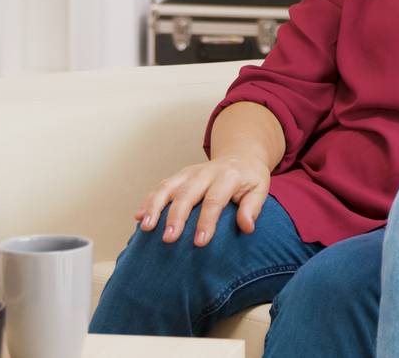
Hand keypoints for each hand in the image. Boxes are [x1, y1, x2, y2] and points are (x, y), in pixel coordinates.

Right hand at [135, 154, 270, 246]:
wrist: (240, 156)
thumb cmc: (250, 179)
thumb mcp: (259, 190)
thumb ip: (252, 208)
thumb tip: (247, 227)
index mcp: (228, 176)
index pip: (215, 200)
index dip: (206, 221)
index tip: (200, 242)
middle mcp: (205, 173)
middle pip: (187, 194)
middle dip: (176, 216)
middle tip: (168, 239)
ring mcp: (190, 173)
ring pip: (168, 187)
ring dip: (155, 206)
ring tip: (145, 227)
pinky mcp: (179, 175)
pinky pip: (161, 186)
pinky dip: (148, 200)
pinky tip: (139, 217)